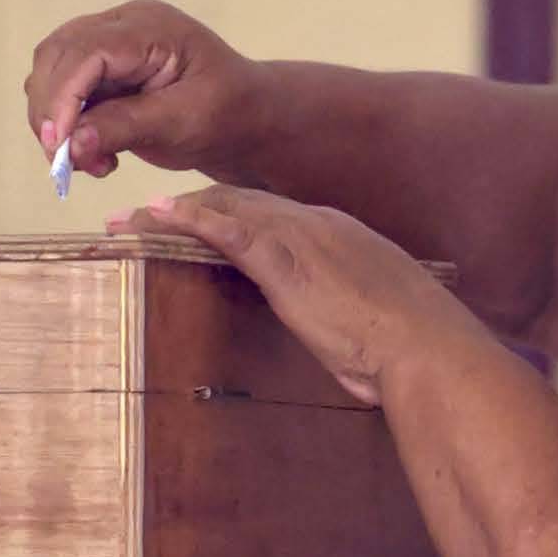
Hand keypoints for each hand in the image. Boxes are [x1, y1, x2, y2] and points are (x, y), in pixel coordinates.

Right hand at [25, 1, 256, 182]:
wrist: (247, 121)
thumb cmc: (228, 114)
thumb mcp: (184, 122)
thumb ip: (126, 127)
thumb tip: (69, 145)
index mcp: (149, 28)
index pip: (86, 51)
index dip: (63, 95)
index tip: (58, 144)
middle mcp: (122, 27)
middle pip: (57, 56)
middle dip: (51, 111)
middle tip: (66, 162)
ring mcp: (109, 47)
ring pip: (51, 74)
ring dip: (56, 123)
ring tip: (91, 164)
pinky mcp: (102, 73)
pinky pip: (63, 94)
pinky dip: (67, 129)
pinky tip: (96, 155)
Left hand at [114, 186, 454, 404]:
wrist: (428, 349)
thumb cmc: (410, 353)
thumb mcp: (376, 329)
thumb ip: (352, 325)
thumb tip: (350, 353)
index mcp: (342, 237)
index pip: (273, 216)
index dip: (230, 216)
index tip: (197, 224)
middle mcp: (320, 225)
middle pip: (241, 204)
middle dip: (190, 207)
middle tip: (142, 218)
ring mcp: (303, 239)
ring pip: (226, 210)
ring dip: (173, 214)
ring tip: (129, 222)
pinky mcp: (287, 262)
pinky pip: (229, 230)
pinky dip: (190, 220)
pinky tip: (159, 218)